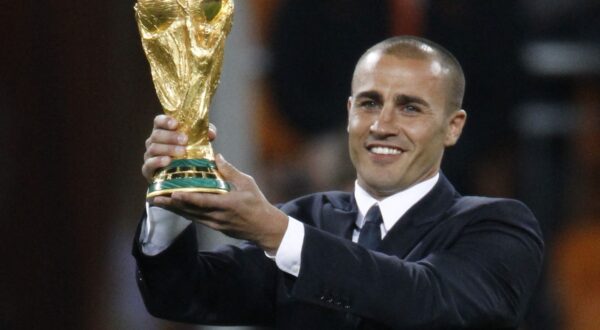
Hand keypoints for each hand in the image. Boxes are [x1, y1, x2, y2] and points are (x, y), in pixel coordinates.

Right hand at [142, 115, 216, 182]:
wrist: (181, 175)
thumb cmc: (188, 154)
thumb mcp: (198, 142)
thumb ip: (205, 134)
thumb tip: (211, 133)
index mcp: (163, 131)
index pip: (158, 121)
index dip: (165, 120)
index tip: (176, 124)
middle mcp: (153, 141)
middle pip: (157, 134)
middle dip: (171, 136)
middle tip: (185, 140)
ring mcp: (149, 155)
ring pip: (154, 148)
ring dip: (168, 149)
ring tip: (182, 152)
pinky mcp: (148, 169)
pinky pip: (149, 164)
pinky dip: (158, 161)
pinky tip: (168, 161)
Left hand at [152, 154, 288, 252]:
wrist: (263, 228)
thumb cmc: (257, 204)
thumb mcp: (247, 184)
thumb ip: (230, 171)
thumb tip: (216, 156)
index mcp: (227, 204)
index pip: (203, 202)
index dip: (187, 198)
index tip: (173, 193)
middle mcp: (217, 216)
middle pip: (190, 210)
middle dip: (171, 204)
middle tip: (154, 197)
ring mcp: (214, 223)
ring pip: (190, 215)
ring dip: (173, 209)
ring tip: (158, 202)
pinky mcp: (214, 226)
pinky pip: (195, 218)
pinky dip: (183, 212)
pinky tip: (173, 207)